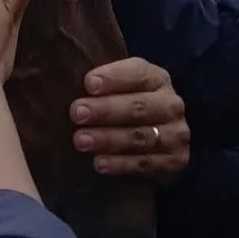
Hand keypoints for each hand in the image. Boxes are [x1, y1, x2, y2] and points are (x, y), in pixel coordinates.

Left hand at [70, 58, 189, 184]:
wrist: (154, 142)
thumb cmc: (122, 106)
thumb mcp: (116, 88)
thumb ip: (99, 83)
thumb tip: (62, 78)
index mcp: (156, 78)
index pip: (138, 73)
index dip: (113, 77)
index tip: (88, 84)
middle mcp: (171, 104)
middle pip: (138, 106)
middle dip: (105, 109)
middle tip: (76, 114)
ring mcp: (176, 134)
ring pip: (141, 136)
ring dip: (109, 139)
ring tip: (81, 141)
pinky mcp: (176, 161)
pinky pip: (146, 164)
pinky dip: (121, 164)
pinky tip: (99, 163)